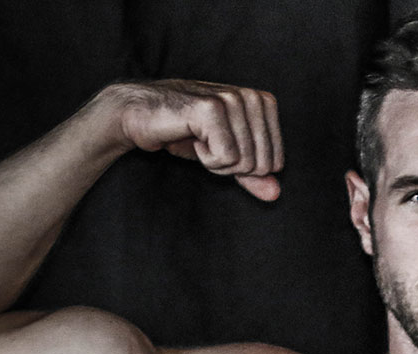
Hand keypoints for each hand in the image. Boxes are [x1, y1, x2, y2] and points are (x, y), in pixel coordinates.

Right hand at [109, 79, 283, 200]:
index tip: (223, 148)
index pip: (276, 162)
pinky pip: (226, 157)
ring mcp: (231, 99)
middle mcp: (250, 97)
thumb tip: (275, 193)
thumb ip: (253, 175)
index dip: (247, 168)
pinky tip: (192, 138)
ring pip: (244, 162)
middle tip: (209, 145)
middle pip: (262, 165)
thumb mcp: (227, 158)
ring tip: (199, 140)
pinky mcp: (210, 108)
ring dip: (217, 163)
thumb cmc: (186, 133)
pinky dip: (207, 159)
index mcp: (262, 103)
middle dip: (233, 167)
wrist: (141, 117)